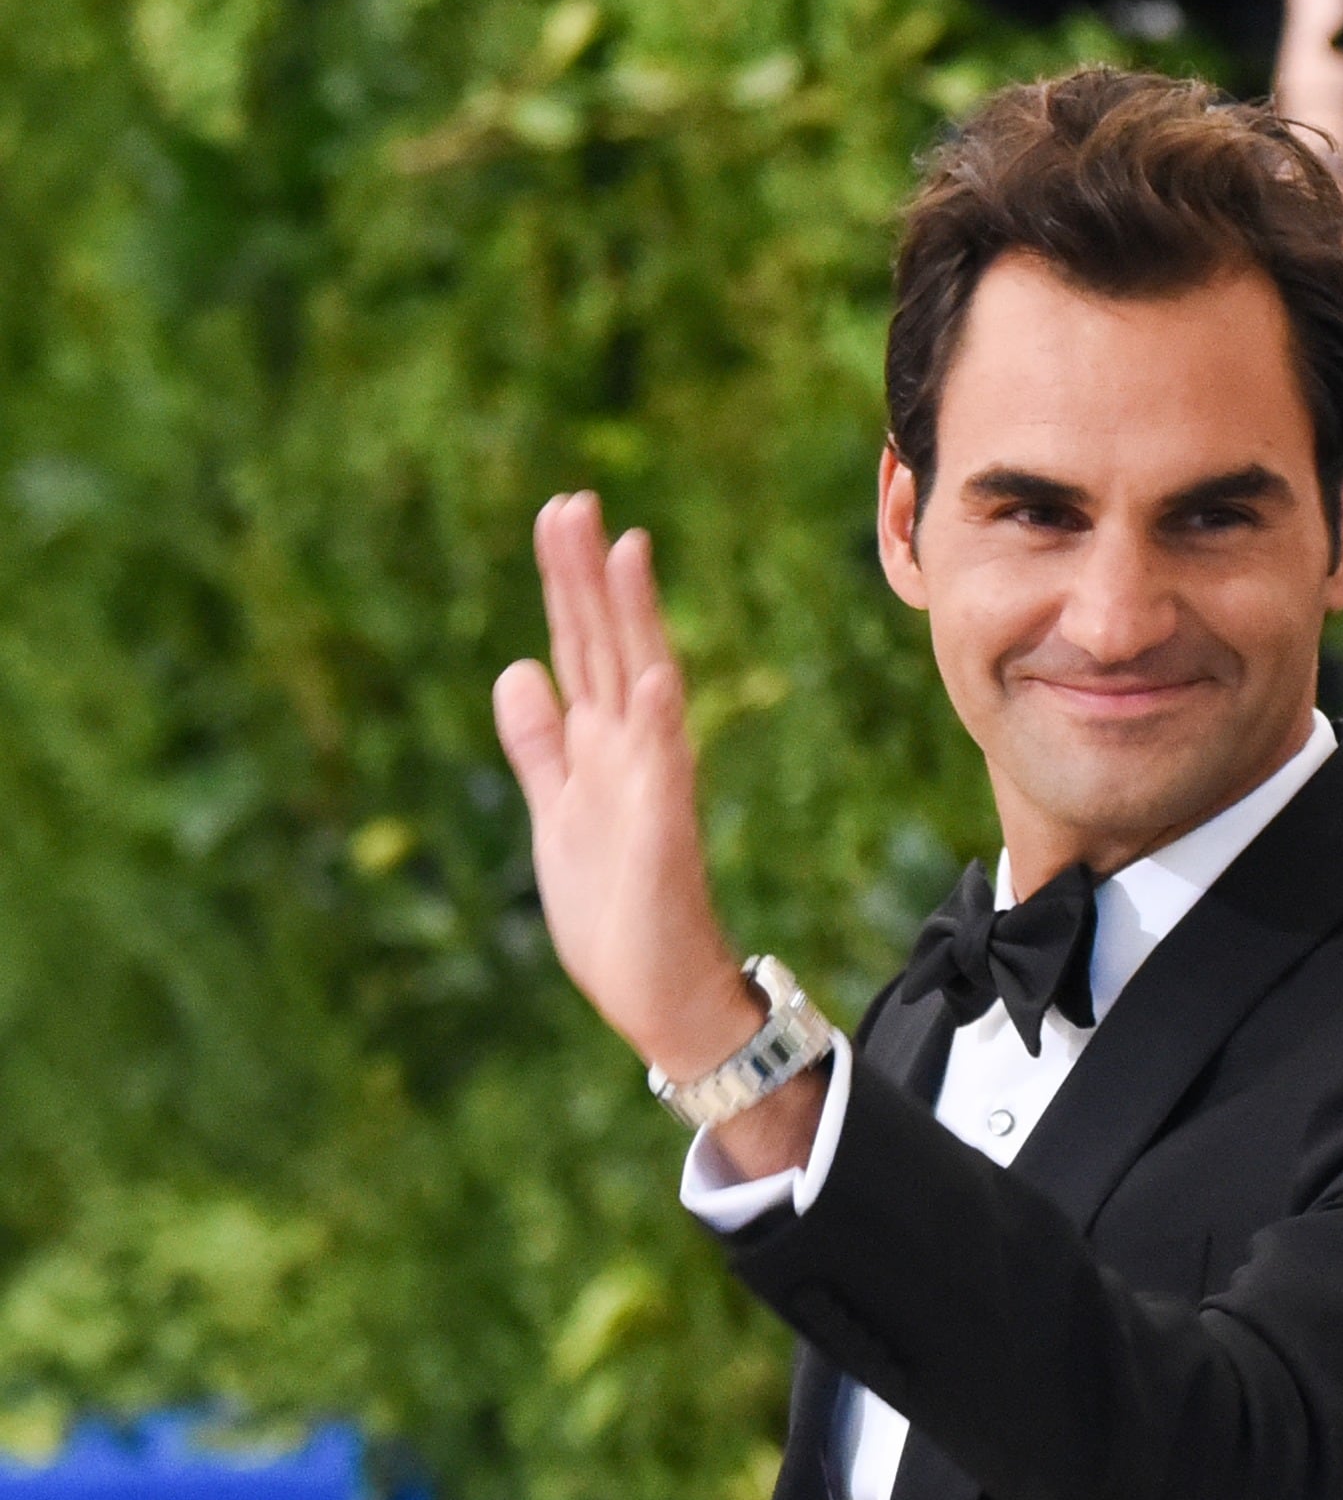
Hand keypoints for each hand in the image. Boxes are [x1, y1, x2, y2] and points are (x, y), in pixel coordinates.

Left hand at [493, 492, 756, 1084]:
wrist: (662, 998)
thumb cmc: (616, 916)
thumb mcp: (554, 814)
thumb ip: (538, 745)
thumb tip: (517, 668)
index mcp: (598, 752)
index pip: (580, 651)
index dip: (567, 587)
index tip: (560, 518)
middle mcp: (629, 756)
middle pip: (604, 648)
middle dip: (586, 578)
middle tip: (574, 501)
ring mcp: (651, 788)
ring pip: (639, 685)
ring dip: (632, 618)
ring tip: (623, 548)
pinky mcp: (664, 833)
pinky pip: (667, 765)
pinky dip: (661, 716)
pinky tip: (657, 669)